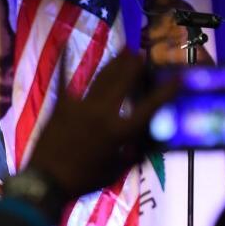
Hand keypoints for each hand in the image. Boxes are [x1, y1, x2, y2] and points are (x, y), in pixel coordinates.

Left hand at [25, 52, 177, 198]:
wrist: (46, 179)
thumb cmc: (83, 180)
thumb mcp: (116, 171)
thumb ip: (133, 154)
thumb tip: (147, 143)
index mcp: (120, 132)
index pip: (149, 107)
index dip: (166, 92)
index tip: (178, 78)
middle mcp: (104, 113)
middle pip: (124, 82)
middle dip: (135, 65)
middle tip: (142, 53)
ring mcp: (81, 106)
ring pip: (102, 79)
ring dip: (115, 63)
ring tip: (124, 50)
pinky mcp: (61, 105)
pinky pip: (65, 79)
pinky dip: (66, 62)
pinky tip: (65, 45)